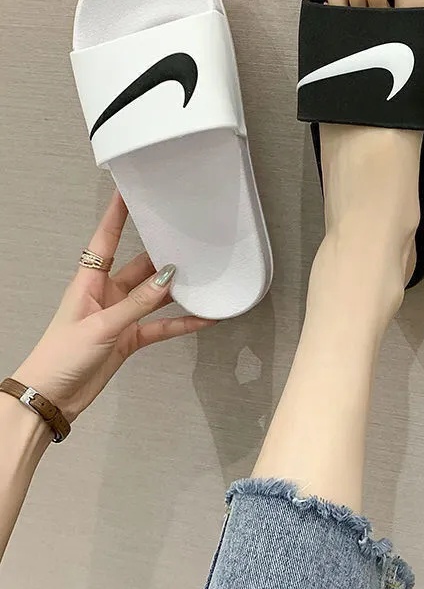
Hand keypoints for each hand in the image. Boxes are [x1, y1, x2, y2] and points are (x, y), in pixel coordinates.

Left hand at [14, 192, 214, 421]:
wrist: (52, 396)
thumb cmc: (61, 356)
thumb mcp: (101, 325)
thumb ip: (138, 303)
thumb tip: (169, 277)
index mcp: (89, 282)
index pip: (105, 240)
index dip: (117, 216)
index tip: (130, 192)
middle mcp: (106, 294)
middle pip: (140, 267)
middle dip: (163, 255)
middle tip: (189, 239)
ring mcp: (120, 316)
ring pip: (155, 296)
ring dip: (177, 290)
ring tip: (205, 278)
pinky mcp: (130, 338)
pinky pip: (162, 326)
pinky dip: (182, 323)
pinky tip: (203, 319)